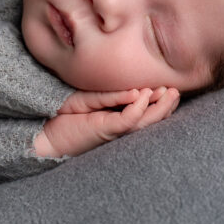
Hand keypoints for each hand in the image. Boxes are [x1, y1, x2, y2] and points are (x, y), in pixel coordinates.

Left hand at [34, 87, 179, 157]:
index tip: (170, 89)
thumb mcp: (90, 100)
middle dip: (166, 106)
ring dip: (159, 107)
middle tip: (177, 91)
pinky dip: (137, 108)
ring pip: (144, 121)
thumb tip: (136, 90)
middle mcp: (120, 129)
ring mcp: (114, 131)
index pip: (145, 115)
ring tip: (171, 93)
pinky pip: (126, 120)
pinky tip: (144, 96)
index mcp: (118, 122)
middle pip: (151, 120)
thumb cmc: (67, 119)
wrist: (45, 134)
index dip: (159, 104)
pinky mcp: (105, 129)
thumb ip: (112, 96)